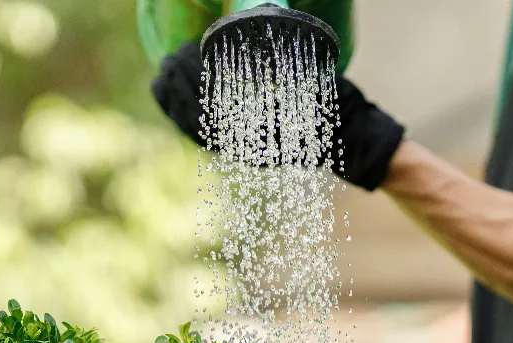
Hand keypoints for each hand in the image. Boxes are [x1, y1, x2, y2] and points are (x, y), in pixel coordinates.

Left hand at [151, 44, 405, 191]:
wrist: (350, 140)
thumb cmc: (337, 104)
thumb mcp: (314, 76)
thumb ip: (285, 60)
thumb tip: (261, 22)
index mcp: (263, 126)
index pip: (216, 97)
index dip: (196, 71)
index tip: (188, 48)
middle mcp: (250, 142)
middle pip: (200, 109)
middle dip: (180, 81)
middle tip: (169, 56)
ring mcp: (244, 148)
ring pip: (196, 126)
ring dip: (175, 100)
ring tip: (162, 75)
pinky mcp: (241, 150)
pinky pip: (202, 137)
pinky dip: (181, 118)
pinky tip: (169, 100)